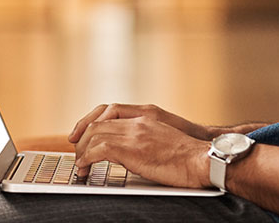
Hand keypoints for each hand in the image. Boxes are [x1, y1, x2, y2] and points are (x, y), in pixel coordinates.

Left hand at [69, 107, 210, 187]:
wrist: (201, 159)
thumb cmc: (188, 155)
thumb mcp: (164, 138)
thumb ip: (145, 137)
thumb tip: (130, 151)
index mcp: (146, 116)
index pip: (109, 110)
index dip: (90, 121)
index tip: (81, 134)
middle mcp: (138, 121)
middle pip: (97, 122)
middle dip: (81, 137)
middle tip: (77, 153)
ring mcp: (135, 134)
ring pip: (95, 134)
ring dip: (82, 150)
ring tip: (80, 164)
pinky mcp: (132, 149)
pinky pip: (99, 149)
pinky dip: (87, 158)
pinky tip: (85, 168)